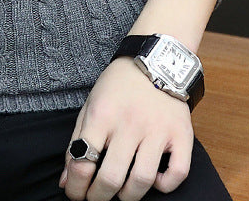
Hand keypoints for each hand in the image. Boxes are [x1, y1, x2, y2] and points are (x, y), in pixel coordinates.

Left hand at [59, 58, 192, 200]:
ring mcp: (157, 130)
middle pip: (111, 177)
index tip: (75, 194)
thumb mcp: (91, 104)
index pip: (83, 160)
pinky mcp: (181, 135)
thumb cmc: (118, 85)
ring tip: (120, 195)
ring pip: (142, 180)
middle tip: (95, 199)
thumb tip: (66, 180)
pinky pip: (177, 173)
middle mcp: (130, 123)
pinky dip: (164, 185)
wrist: (154, 61)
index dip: (76, 186)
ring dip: (127, 197)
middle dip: (98, 197)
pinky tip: (153, 180)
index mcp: (103, 114)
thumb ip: (76, 141)